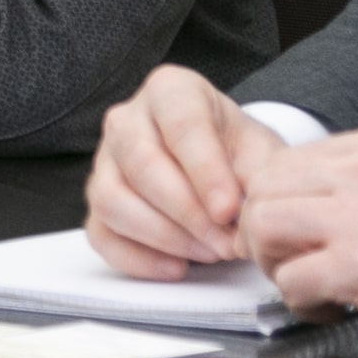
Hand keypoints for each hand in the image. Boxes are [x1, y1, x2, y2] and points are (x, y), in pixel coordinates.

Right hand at [85, 65, 288, 276]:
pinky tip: (176, 266)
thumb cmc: (235, 151)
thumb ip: (257, 176)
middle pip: (142, 164)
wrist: (221, 164)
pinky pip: (101, 234)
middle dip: (187, 212)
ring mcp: (105, 161)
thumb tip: (246, 214)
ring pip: (112, 200)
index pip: (181, 126)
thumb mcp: (259, 151)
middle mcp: (128, 119)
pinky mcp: (97, 202)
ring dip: (164, 236)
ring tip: (208, 251)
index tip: (229, 210)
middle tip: (225, 242)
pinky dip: (138, 259)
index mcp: (171, 91)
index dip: (205, 172)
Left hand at [237, 123, 357, 352]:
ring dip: (273, 263)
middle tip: (288, 261)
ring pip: (264, 226)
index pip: (287, 160)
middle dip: (263, 231)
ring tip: (304, 282)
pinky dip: (299, 301)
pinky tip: (329, 308)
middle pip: (264, 188)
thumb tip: (312, 196)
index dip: (277, 201)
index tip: (293, 231)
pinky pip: (292, 279)